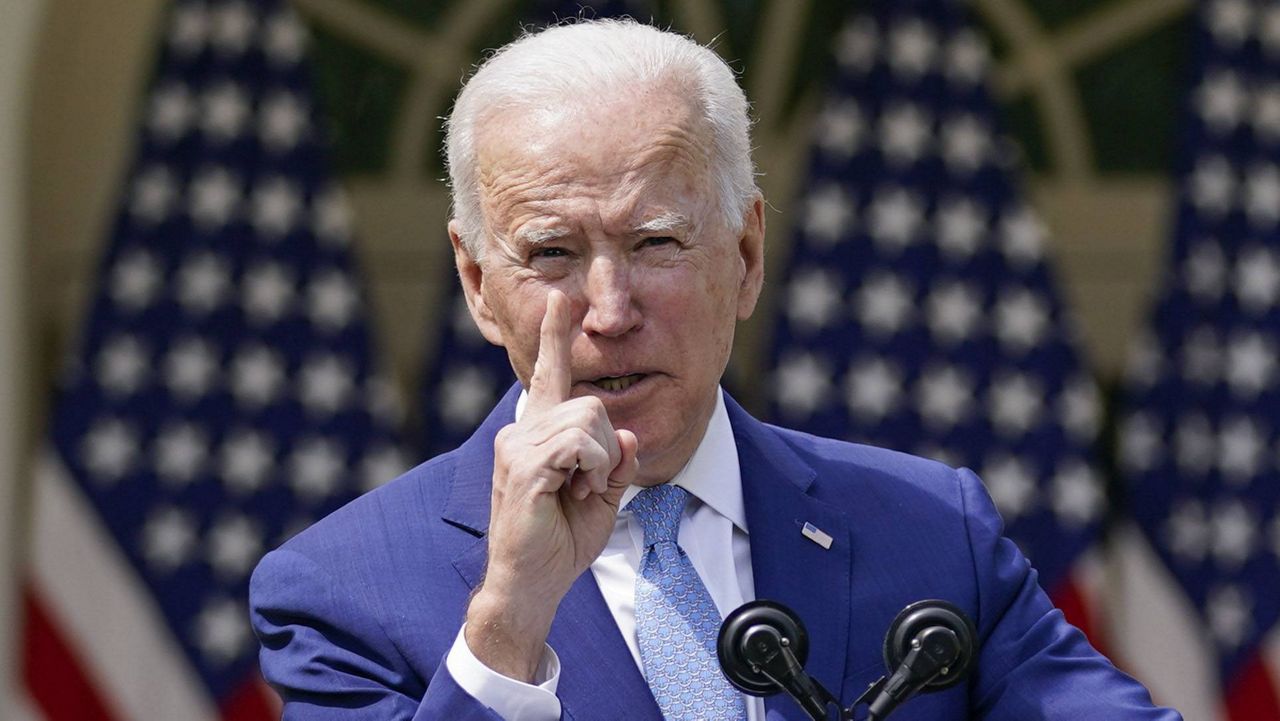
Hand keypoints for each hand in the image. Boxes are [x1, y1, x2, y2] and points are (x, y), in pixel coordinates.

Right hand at [465, 290, 638, 681]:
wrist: (531, 584)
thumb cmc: (560, 542)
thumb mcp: (603, 494)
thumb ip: (617, 460)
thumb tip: (627, 433)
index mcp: (539, 433)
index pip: (550, 376)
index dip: (556, 336)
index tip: (561, 298)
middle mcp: (522, 430)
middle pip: (592, 405)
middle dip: (608, 448)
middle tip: (590, 485)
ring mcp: (517, 444)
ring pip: (590, 421)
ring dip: (601, 463)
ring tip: (579, 491)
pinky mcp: (523, 464)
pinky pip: (580, 443)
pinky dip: (594, 469)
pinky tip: (577, 491)